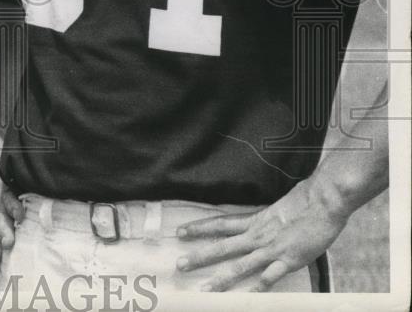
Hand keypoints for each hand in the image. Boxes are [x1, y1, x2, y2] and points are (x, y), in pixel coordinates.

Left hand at [175, 177, 348, 290]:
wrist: (323, 202)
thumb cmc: (304, 202)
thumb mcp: (276, 209)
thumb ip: (263, 220)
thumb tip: (253, 223)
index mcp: (254, 221)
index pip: (220, 224)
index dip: (200, 228)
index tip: (180, 231)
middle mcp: (257, 235)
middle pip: (222, 247)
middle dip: (200, 256)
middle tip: (180, 265)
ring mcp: (271, 249)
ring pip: (240, 266)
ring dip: (221, 279)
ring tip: (204, 290)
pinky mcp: (289, 261)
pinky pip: (269, 278)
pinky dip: (256, 290)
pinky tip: (244, 300)